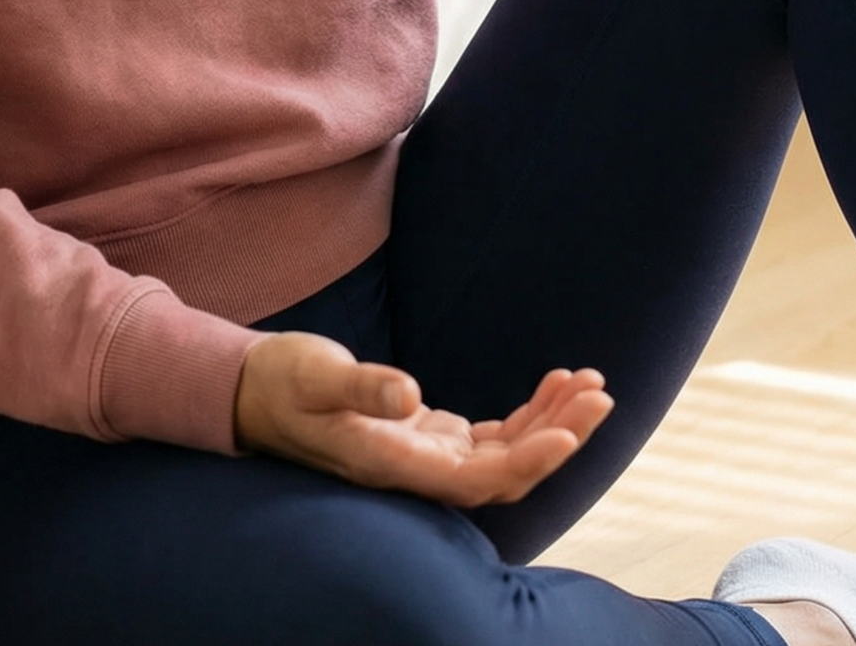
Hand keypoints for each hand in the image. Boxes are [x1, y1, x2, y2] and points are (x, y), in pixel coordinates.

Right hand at [232, 330, 613, 506]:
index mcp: (393, 464)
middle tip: (599, 393)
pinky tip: (553, 385)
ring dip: (551, 423)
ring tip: (589, 383)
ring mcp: (426, 454)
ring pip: (506, 454)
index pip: (478, 480)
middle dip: (558, 436)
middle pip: (506, 471)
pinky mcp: (428, 435)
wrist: (256, 392)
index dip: (528, 462)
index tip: (569, 433)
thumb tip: (409, 396)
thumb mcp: (316, 376)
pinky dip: (527, 414)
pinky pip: (492, 435)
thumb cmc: (283, 382)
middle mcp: (418, 469)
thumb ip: (362, 386)